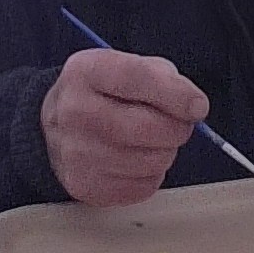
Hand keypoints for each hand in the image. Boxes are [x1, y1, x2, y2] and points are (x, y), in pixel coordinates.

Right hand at [42, 49, 208, 206]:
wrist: (54, 128)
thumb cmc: (101, 94)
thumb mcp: (126, 66)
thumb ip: (162, 77)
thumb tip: (193, 106)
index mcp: (86, 72)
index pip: (138, 79)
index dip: (177, 95)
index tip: (198, 106)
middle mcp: (75, 112)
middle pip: (149, 128)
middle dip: (177, 127)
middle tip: (177, 123)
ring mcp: (77, 153)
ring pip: (152, 160)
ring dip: (165, 151)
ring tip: (151, 140)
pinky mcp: (85, 186)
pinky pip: (144, 186)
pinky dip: (151, 173)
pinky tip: (135, 158)